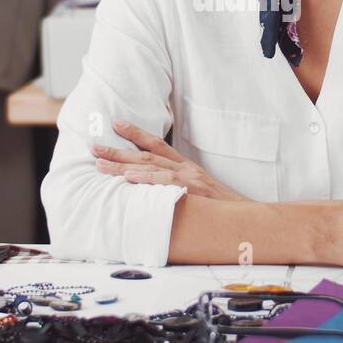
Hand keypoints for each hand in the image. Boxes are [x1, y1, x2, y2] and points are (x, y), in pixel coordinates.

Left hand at [91, 120, 247, 201]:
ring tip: (100, 165)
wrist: (248, 218)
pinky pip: (165, 184)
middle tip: (93, 147)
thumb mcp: (200, 194)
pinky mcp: (193, 192)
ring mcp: (190, 179)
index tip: (116, 124)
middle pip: (146, 155)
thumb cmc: (221, 211)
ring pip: (151, 168)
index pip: (157, 145)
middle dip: (118, 150)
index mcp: (187, 168)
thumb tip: (152, 192)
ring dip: (123, 165)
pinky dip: (146, 180)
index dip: (135, 134)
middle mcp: (186, 169)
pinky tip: (129, 179)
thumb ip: (178, 189)